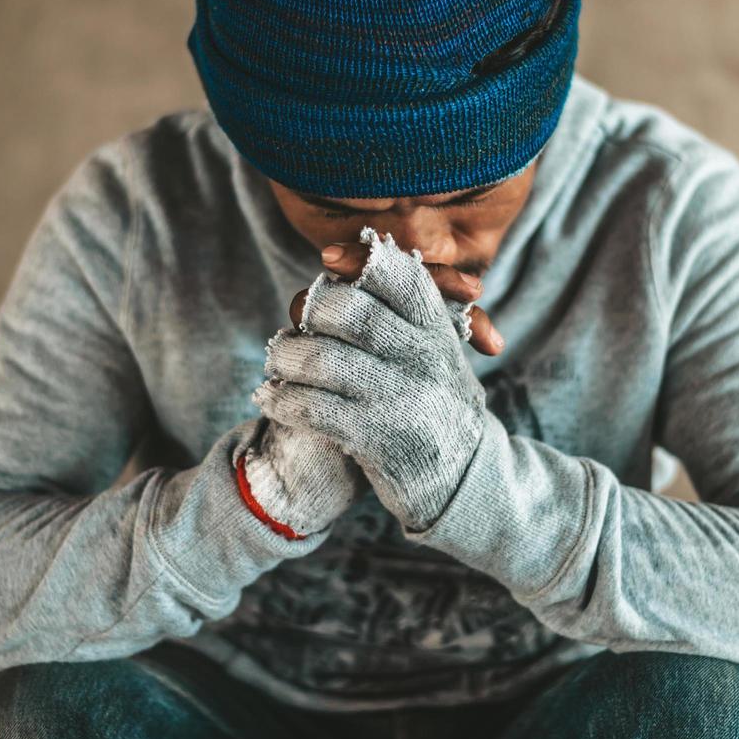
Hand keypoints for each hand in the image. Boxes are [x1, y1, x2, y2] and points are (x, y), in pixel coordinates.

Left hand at [253, 226, 493, 531]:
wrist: (466, 480)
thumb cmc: (437, 404)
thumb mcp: (440, 353)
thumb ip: (405, 311)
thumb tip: (345, 258)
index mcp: (438, 331)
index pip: (402, 276)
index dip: (360, 260)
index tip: (327, 260)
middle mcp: (424, 359)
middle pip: (352, 312)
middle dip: (312, 311)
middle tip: (297, 320)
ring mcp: (400, 399)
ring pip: (323, 359)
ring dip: (286, 356)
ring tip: (277, 361)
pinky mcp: (376, 438)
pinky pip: (312, 408)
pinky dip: (283, 399)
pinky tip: (272, 398)